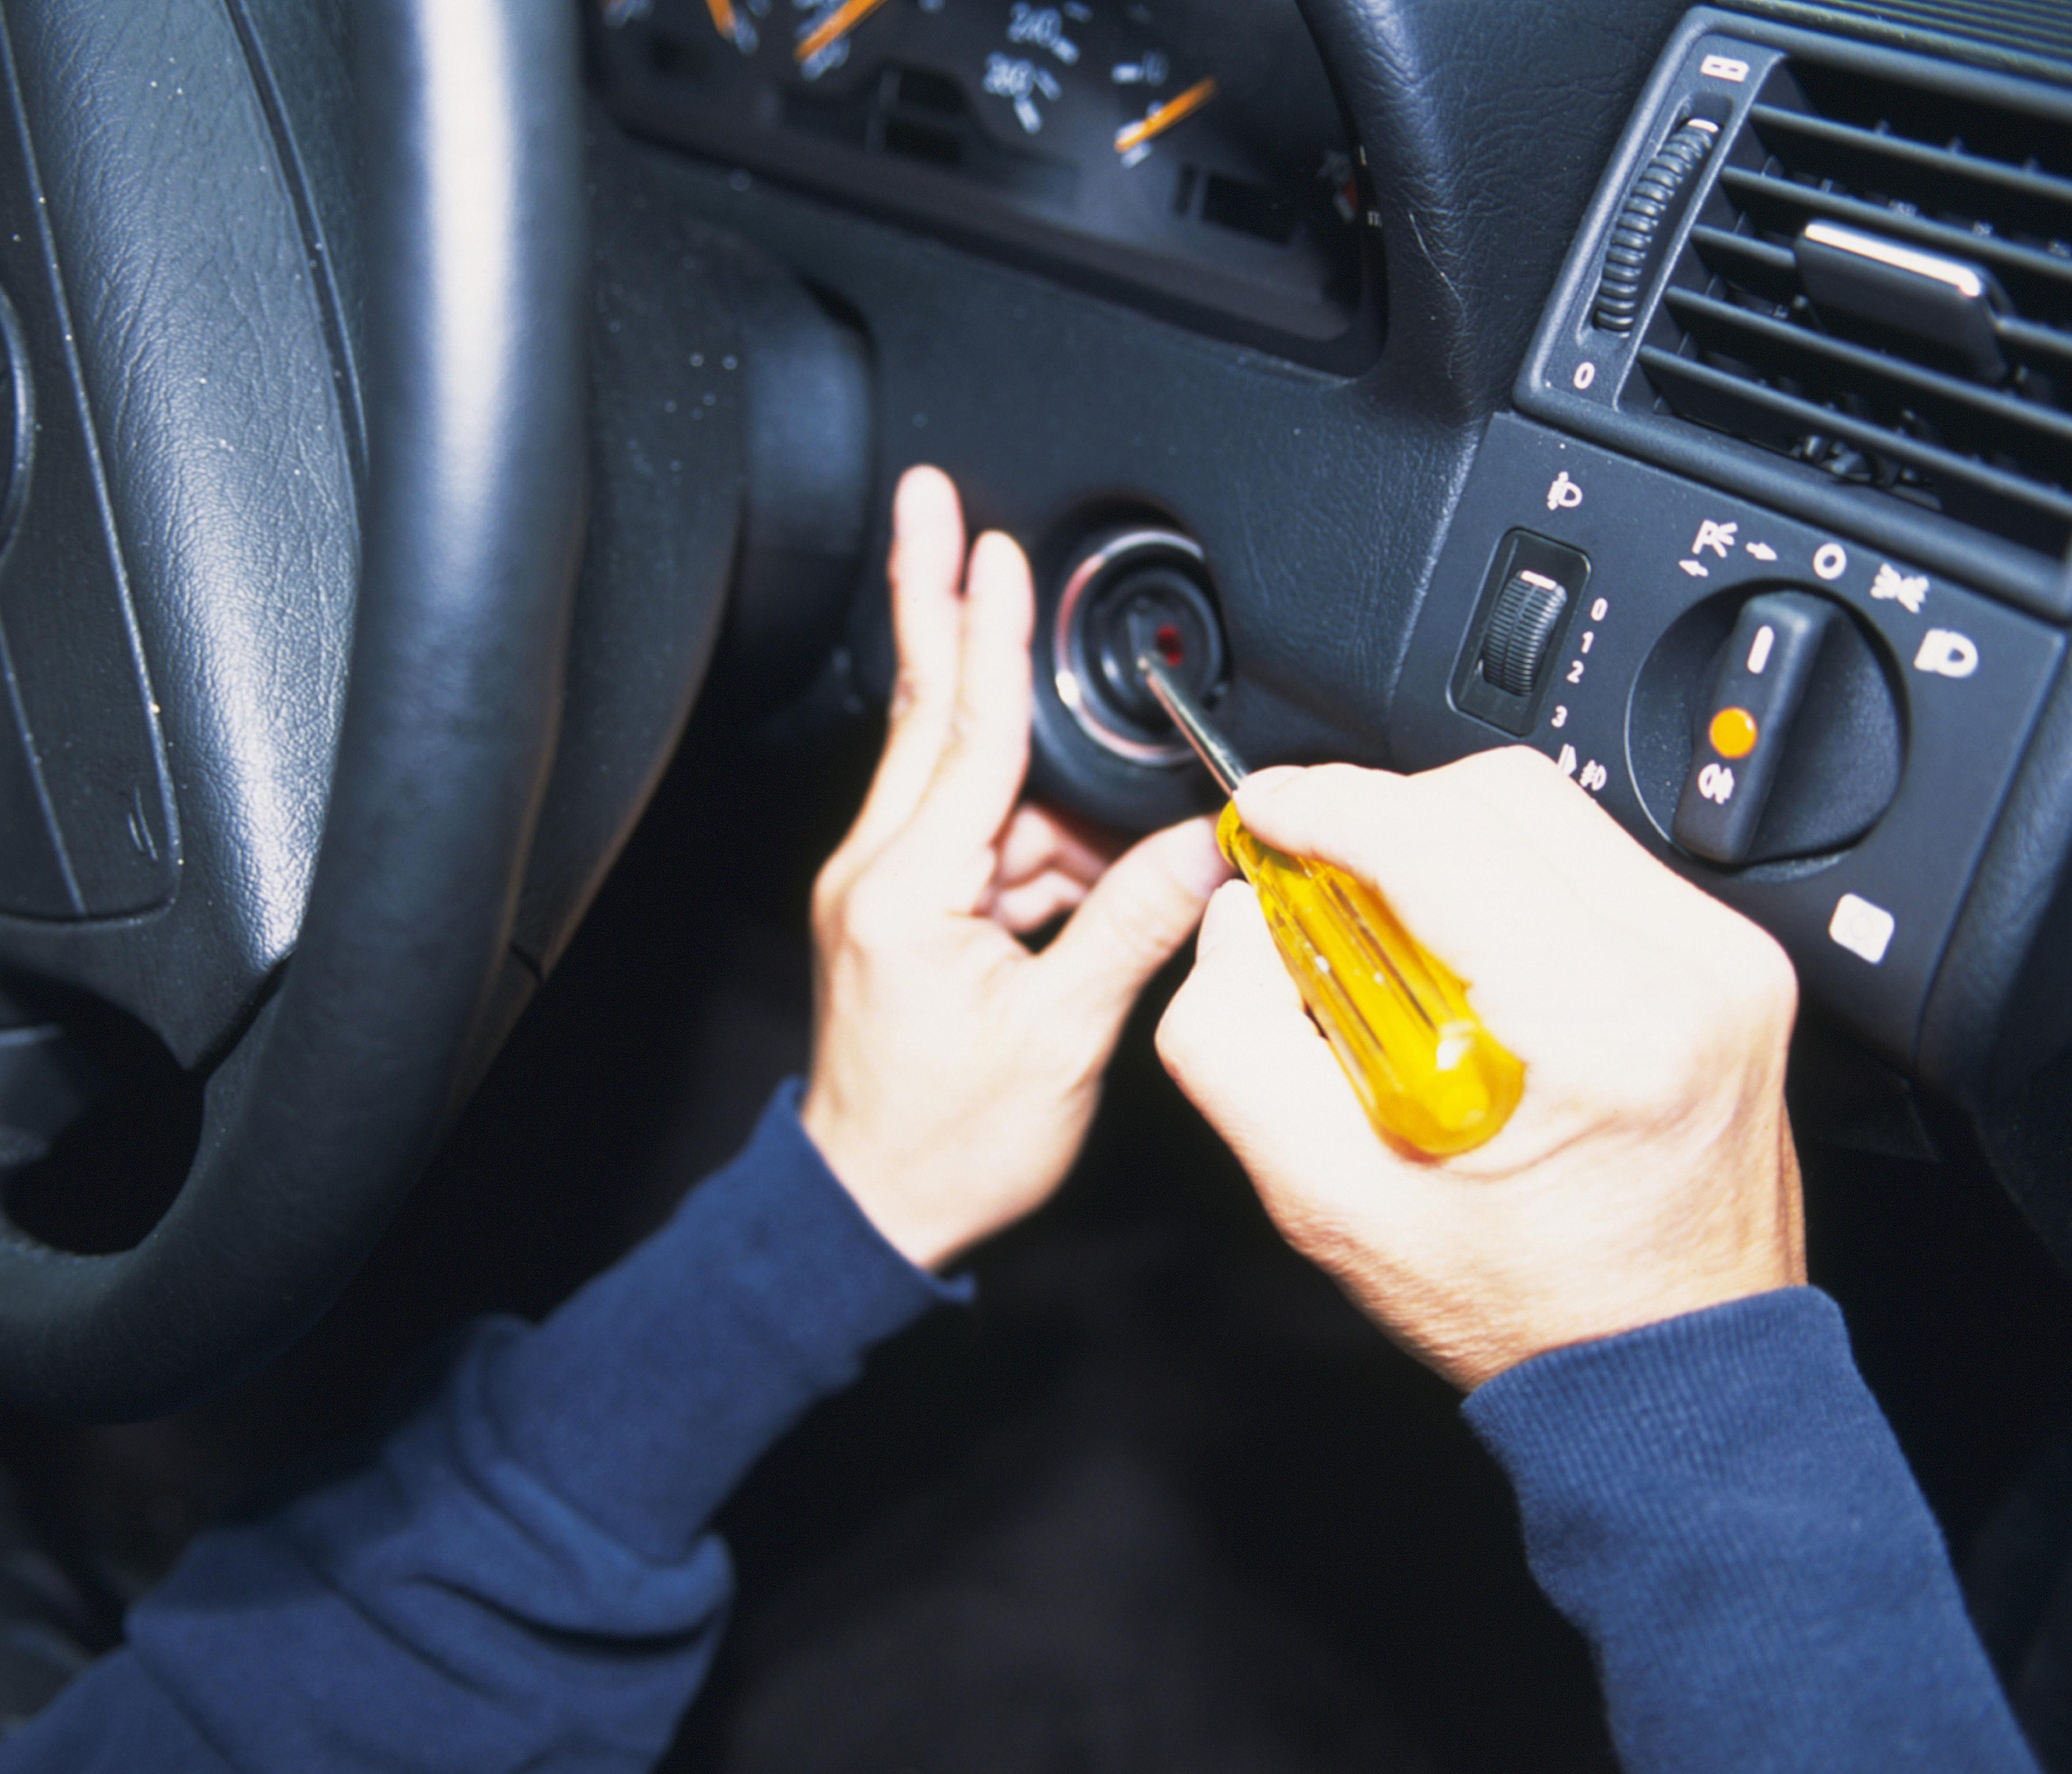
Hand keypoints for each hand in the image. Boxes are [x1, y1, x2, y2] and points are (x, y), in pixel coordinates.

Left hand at [802, 467, 1232, 1271]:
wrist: (866, 1210)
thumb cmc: (945, 1144)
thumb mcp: (1059, 1041)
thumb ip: (1132, 929)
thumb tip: (1205, 850)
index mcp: (908, 892)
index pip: (967, 732)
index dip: (991, 635)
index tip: (996, 549)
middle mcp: (879, 872)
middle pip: (929, 709)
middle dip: (937, 598)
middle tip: (933, 500)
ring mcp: (885, 889)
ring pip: (965, 780)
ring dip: (1035, 774)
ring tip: (1106, 841)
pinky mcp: (901, 914)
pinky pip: (977, 840)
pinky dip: (1033, 837)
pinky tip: (1087, 862)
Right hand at [1156, 747, 1803, 1389]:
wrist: (1668, 1373)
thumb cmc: (1523, 1306)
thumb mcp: (1327, 1199)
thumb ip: (1238, 1043)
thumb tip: (1235, 920)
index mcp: (1596, 1030)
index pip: (1439, 834)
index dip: (1327, 803)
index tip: (1264, 813)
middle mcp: (1687, 975)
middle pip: (1499, 795)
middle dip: (1386, 818)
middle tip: (1321, 888)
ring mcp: (1728, 964)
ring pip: (1552, 815)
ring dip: (1451, 848)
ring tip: (1401, 945)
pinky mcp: (1737, 966)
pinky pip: (1600, 865)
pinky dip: (1515, 884)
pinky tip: (1477, 968)